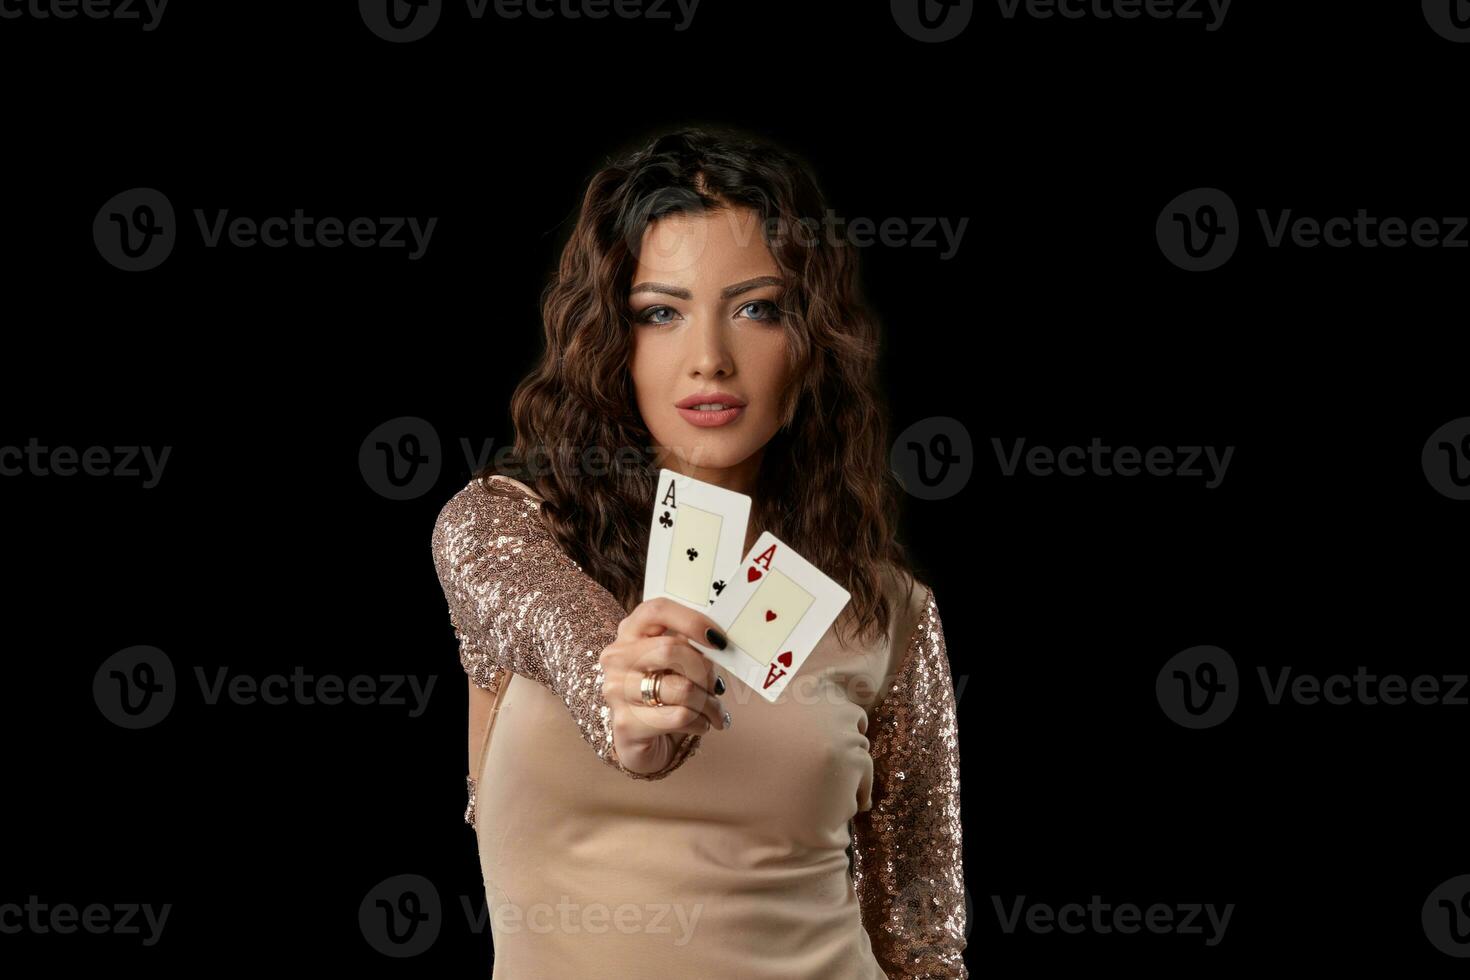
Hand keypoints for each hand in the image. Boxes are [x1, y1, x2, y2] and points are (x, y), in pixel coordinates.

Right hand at [599, 597, 731, 774]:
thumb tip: (719, 642)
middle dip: (704, 670)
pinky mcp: (627, 724)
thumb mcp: (675, 664)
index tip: (718, 640)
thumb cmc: (664, 696)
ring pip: (682, 688)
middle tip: (716, 686)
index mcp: (630, 632)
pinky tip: (701, 725)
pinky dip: (701, 723)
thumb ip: (689, 646)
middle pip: (672, 649)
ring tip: (715, 711)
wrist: (642, 743)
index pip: (657, 610)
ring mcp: (617, 691)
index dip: (691, 620)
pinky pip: (680, 717)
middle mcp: (617, 657)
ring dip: (709, 703)